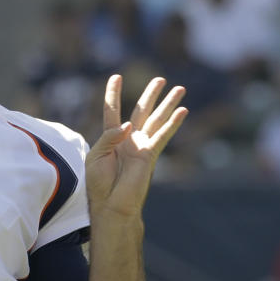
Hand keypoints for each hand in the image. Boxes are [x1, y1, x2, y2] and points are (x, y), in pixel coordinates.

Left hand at [85, 75, 187, 218]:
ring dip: (167, 104)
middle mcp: (128, 138)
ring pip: (156, 119)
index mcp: (111, 137)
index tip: (116, 77)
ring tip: (179, 89)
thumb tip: (127, 124)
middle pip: (141, 110)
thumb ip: (109, 137)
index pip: (112, 110)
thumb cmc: (99, 183)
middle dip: (151, 95)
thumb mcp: (95, 156)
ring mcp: (141, 145)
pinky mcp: (150, 154)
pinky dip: (173, 123)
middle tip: (160, 79)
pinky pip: (162, 135)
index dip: (113, 94)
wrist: (111, 203)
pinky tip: (183, 111)